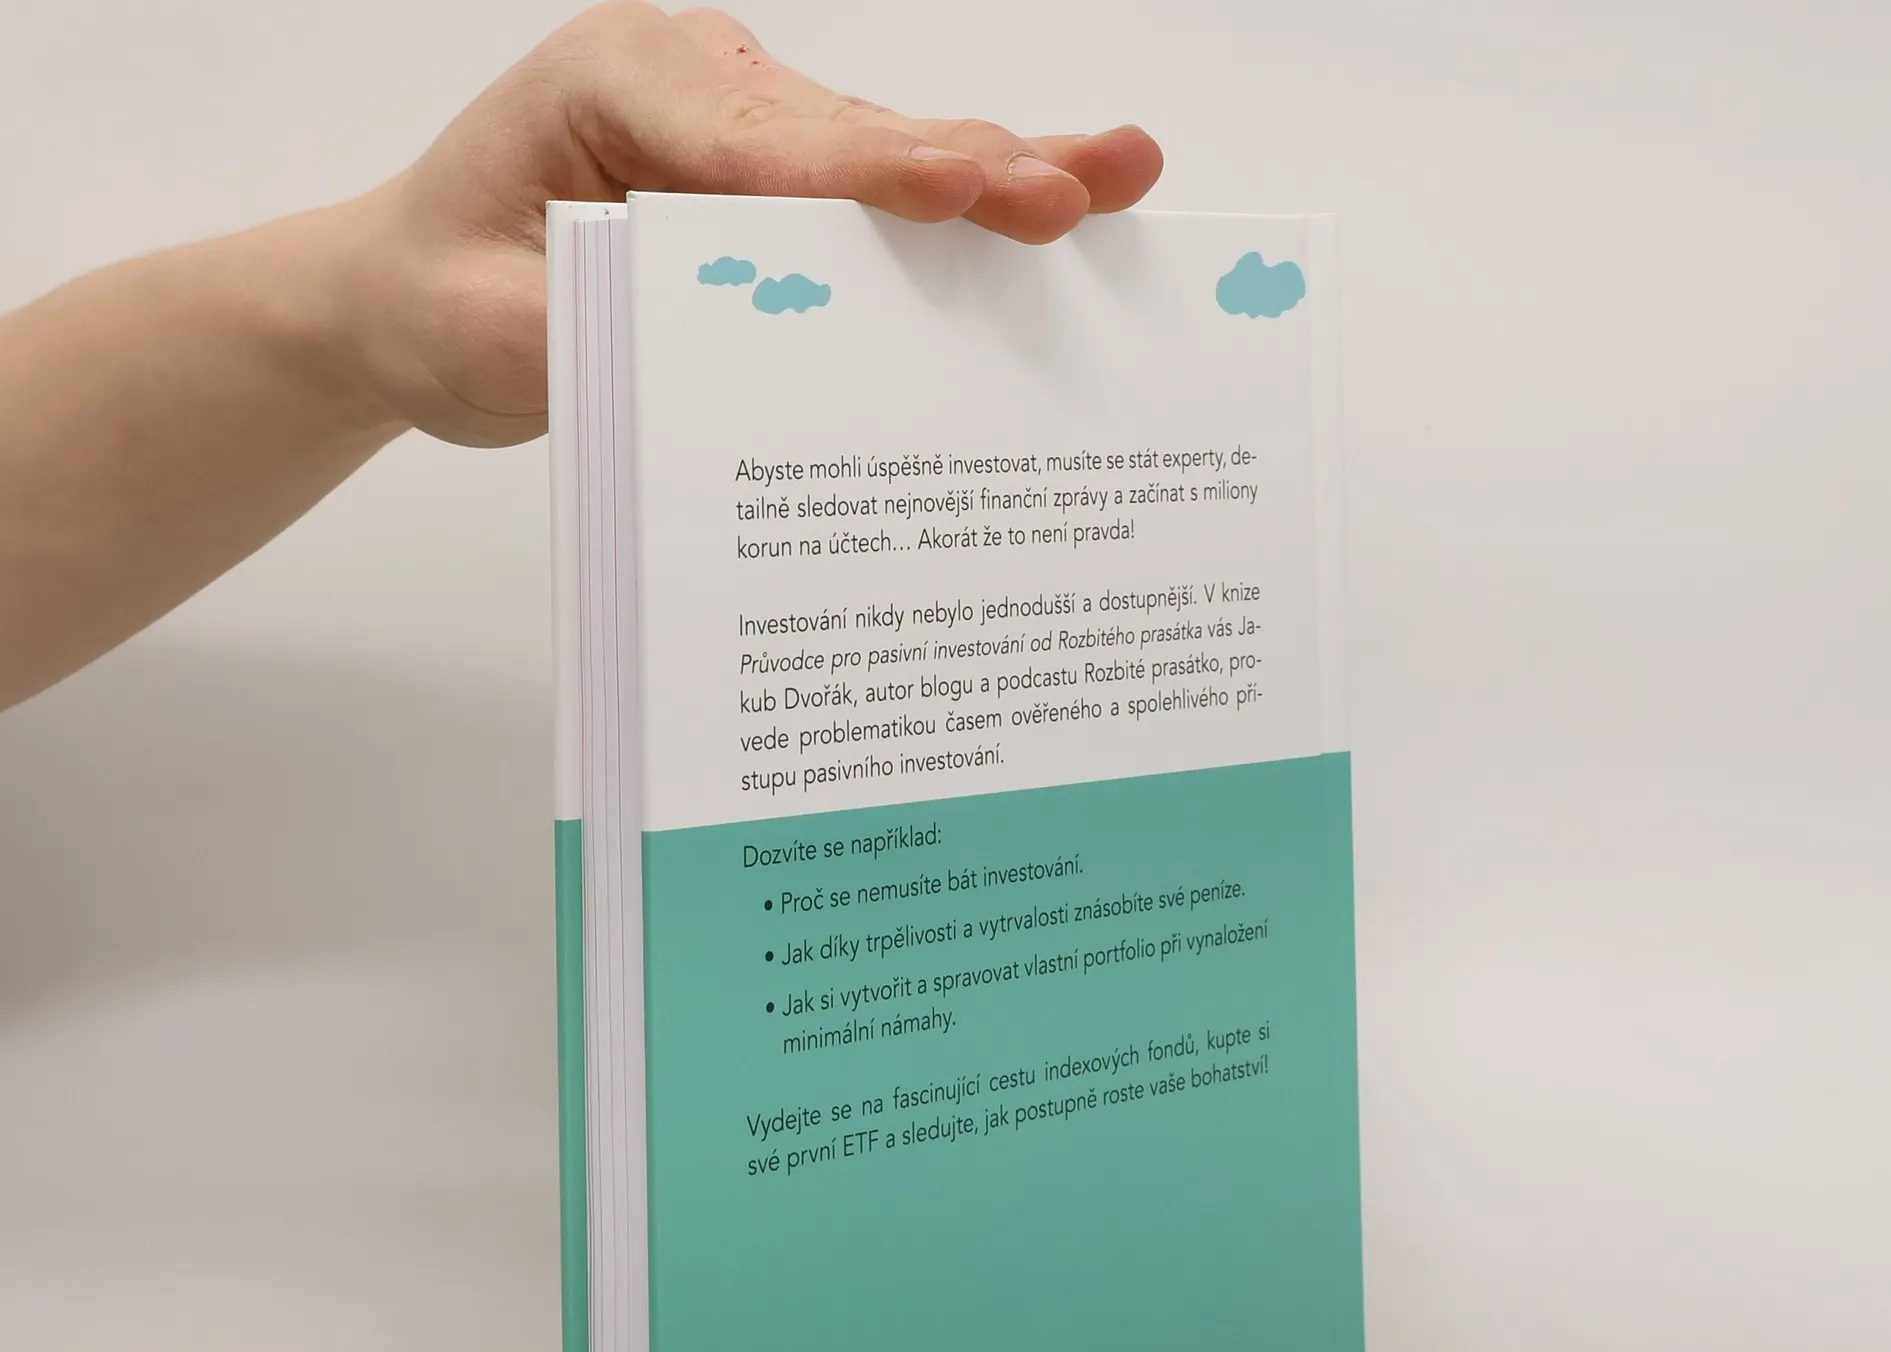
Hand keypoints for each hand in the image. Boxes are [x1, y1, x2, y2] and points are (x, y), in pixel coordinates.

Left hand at [335, 3, 1162, 446]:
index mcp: (615, 86)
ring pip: (884, 153)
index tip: (953, 191)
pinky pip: (875, 194)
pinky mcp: (773, 178)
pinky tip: (1062, 195)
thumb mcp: (491, 331)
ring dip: (997, 175)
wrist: (406, 293)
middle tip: (1077, 189)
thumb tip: (727, 358)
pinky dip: (964, 209)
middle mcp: (696, 83)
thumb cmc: (438, 296)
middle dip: (969, 164)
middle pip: (851, 132)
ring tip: (1114, 176)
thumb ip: (602, 333)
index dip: (864, 173)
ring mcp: (744, 124)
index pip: (757, 142)